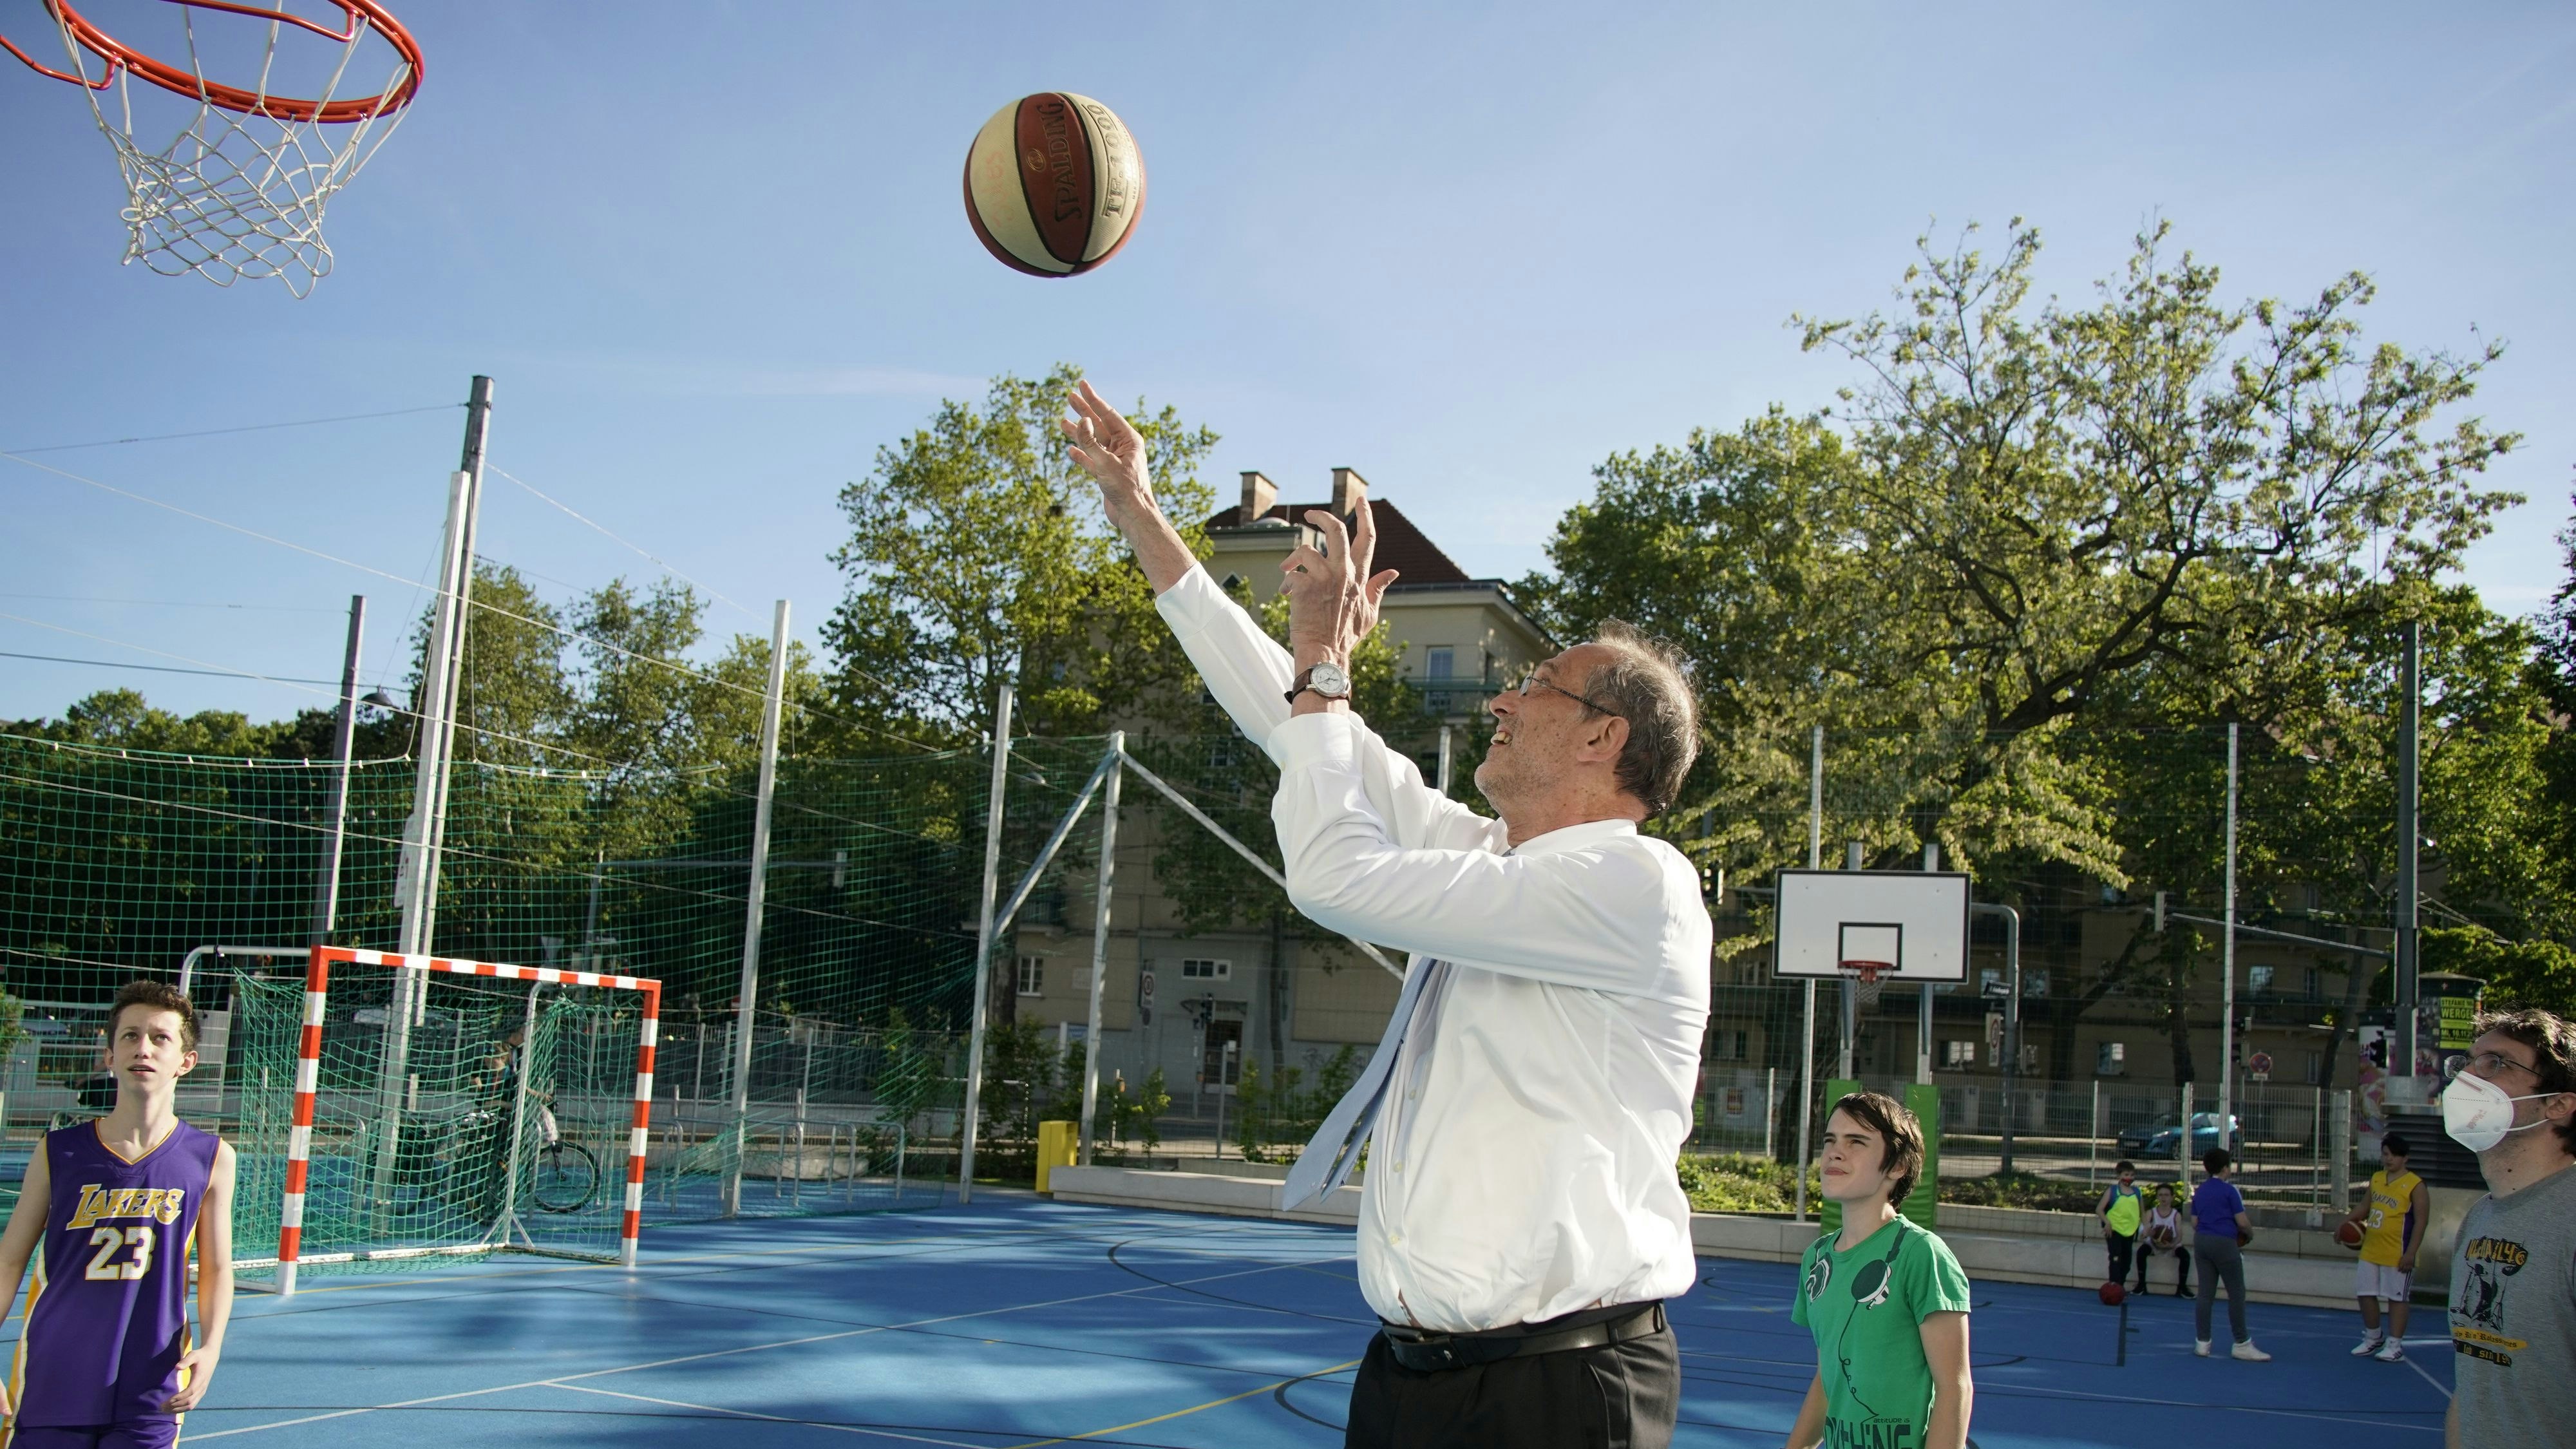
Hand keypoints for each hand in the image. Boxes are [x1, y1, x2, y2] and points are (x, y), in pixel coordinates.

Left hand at [164, 1345, 217, 1411]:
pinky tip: (172, 1408)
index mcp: (200, 1378)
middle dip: (175, 1406)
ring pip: (190, 1405)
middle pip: (189, 1401)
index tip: (167, 1400)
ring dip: (177, 1409)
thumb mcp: (193, 1355)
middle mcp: (202, 1387)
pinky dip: (182, 1409)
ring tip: (164, 1410)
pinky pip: (192, 1405)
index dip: (179, 1397)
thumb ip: (185, 1361)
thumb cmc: (200, 1356)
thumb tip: (177, 1367)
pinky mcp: (200, 1393)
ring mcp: (202, 1391)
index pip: (190, 1392)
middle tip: (161, 1407)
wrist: (211, 1357)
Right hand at [1060, 381, 1154, 524]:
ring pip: (1093, 442)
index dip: (1092, 399)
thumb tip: (1080, 420)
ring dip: (1078, 433)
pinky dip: (1081, 455)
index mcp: (1129, 440)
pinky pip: (1091, 460)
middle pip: (1099, 424)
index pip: (1107, 414)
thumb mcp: (1105, 463)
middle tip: (1069, 396)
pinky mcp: (1108, 475)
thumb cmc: (1126, 489)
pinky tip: (1070, 450)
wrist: (1133, 516)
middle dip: (1084, 410)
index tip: (1081, 384)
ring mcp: (1115, 461)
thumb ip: (1091, 442)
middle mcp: (1123, 448)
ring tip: (1062, 422)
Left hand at [1279, 500, 1398, 673]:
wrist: (1325, 654)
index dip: (1367, 515)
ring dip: (1292, 559)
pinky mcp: (1305, 587)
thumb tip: (1393, 571)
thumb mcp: (1369, 613)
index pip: (1368, 539)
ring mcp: (1325, 579)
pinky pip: (1291, 573)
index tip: (1362, 499)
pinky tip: (1287, 595)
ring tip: (1287, 571)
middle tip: (1310, 514)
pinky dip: (1286, 582)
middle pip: (1336, 530)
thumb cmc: (1345, 636)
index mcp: (1360, 577)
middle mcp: (1344, 573)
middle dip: (1322, 516)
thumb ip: (1378, 588)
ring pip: (1306, 550)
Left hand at [2399, 1251, 2415, 1273]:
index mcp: (2402, 1262)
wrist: (2410, 1254)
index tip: (2398, 1270)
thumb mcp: (2401, 1258)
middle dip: (2402, 1271)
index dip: (2399, 1269)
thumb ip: (2400, 1262)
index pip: (2400, 1267)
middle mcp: (2406, 1263)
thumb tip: (2399, 1266)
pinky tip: (2408, 1271)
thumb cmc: (2405, 1256)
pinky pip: (2410, 1268)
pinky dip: (2409, 1270)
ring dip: (2405, 1271)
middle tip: (2401, 1272)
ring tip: (2404, 1272)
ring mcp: (2409, 1264)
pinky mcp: (2412, 1264)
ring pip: (2407, 1269)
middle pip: (2404, 1269)